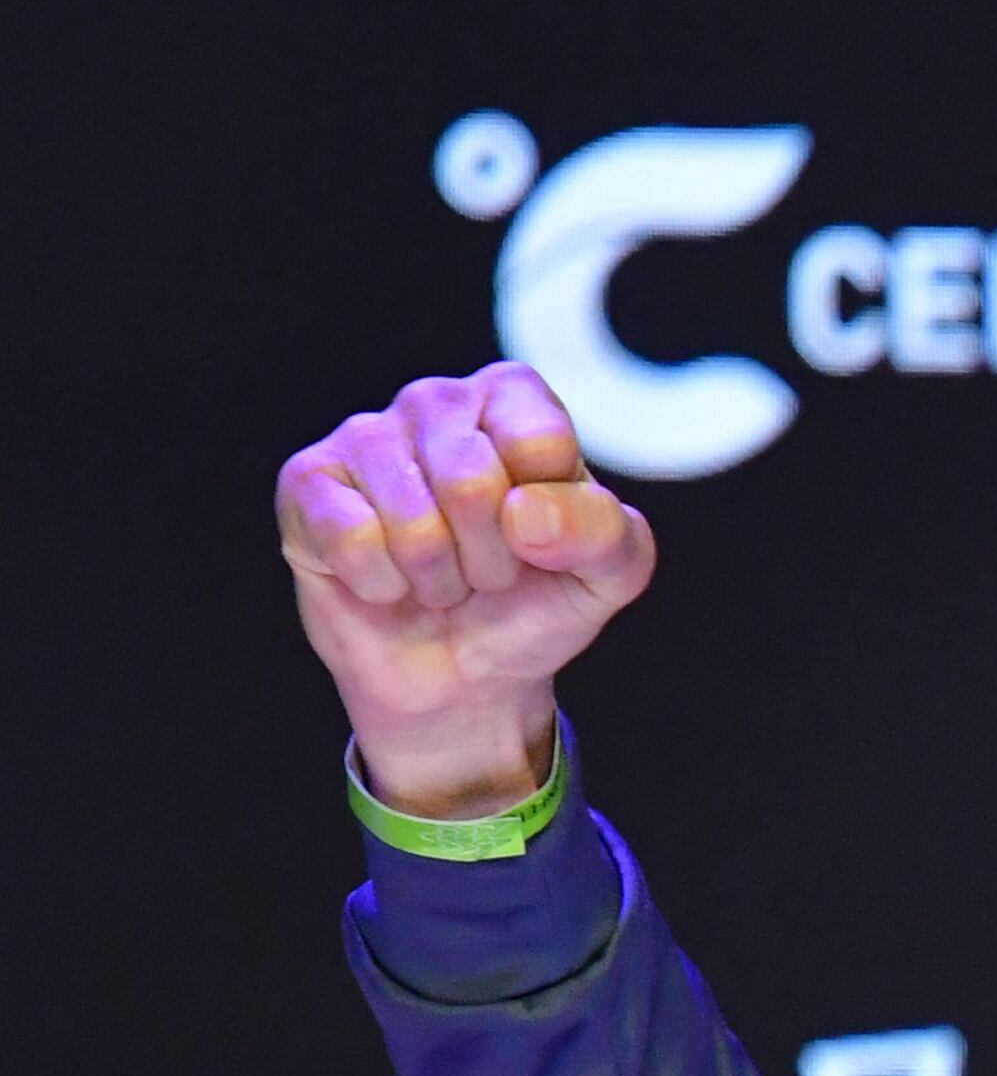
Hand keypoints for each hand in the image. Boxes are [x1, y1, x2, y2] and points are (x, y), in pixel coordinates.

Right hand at [276, 365, 654, 815]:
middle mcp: (435, 401)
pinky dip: (382, 583)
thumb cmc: (538, 603)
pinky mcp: (307, 484)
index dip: (547, 519)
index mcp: (513, 399)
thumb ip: (605, 533)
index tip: (540, 539)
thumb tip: (526, 514)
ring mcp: (364, 436)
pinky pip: (353, 537)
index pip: (539, 442)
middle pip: (471, 480)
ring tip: (442, 578)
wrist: (469, 676)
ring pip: (412, 517)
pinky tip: (387, 580)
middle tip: (488, 570)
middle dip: (491, 557)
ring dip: (439, 577)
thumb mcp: (610, 573)